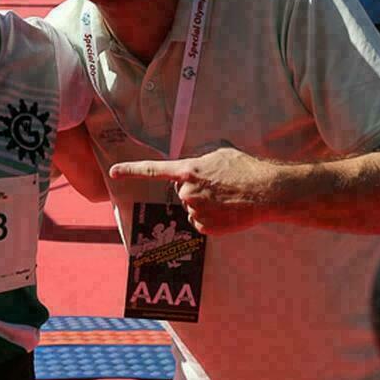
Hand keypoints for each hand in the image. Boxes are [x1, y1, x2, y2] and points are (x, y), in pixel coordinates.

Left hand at [109, 146, 277, 233]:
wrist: (266, 192)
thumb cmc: (246, 168)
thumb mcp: (220, 152)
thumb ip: (200, 158)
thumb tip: (194, 164)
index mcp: (188, 171)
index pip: (153, 170)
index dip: (131, 170)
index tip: (113, 172)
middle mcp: (187, 192)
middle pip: (182, 193)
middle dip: (196, 190)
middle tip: (219, 186)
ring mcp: (195, 212)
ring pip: (192, 209)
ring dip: (205, 205)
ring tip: (227, 198)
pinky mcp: (205, 227)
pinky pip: (201, 223)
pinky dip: (212, 219)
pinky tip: (228, 211)